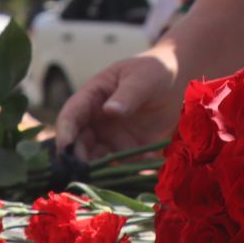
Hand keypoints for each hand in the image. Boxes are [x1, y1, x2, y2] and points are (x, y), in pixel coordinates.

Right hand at [56, 50, 182, 160]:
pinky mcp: (126, 149)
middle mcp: (95, 120)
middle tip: (89, 172)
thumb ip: (127, 94)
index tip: (65, 148)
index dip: (65, 132)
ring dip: (102, 169)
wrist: (178, 82)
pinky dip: (129, 168)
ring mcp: (109, 136)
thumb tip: (109, 110)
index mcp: (92, 96)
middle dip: (79, 159)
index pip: (70, 115)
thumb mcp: (142, 78)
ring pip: (95, 158)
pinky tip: (148, 160)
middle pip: (78, 143)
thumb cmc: (155, 70)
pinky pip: (121, 164)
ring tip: (118, 172)